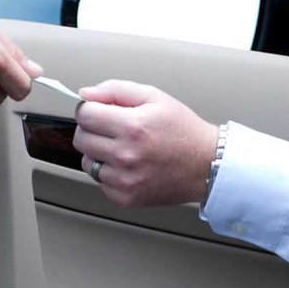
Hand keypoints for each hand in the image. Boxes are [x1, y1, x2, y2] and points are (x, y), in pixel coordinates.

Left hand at [73, 80, 218, 206]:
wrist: (207, 165)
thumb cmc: (183, 130)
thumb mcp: (155, 97)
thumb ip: (116, 90)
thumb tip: (85, 94)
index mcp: (132, 126)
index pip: (85, 115)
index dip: (89, 109)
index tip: (98, 111)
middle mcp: (126, 155)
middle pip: (81, 139)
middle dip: (92, 130)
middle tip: (112, 129)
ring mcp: (125, 179)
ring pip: (88, 162)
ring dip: (99, 153)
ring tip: (122, 148)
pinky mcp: (126, 197)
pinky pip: (100, 182)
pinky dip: (110, 173)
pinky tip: (128, 165)